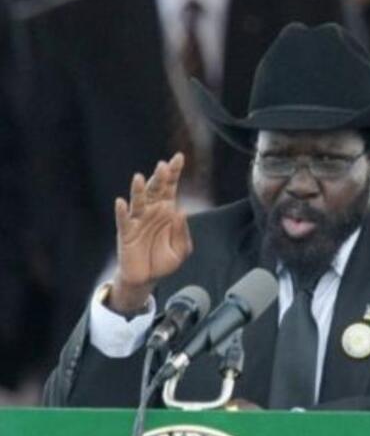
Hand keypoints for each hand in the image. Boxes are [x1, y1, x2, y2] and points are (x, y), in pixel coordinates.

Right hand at [108, 153, 192, 313]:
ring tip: (139, 178)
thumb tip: (181, 211)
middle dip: (159, 177)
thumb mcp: (181, 249)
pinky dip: (122, 212)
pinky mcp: (126, 233)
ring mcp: (138, 221)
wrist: (147, 278)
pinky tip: (121, 203)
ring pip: (138, 201)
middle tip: (163, 165)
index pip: (171, 187)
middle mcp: (152, 211)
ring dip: (138, 190)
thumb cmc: (164, 260)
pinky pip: (123, 220)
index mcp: (168, 211)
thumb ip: (182, 232)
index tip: (179, 157)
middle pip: (155, 189)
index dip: (174, 172)